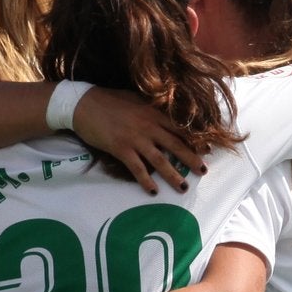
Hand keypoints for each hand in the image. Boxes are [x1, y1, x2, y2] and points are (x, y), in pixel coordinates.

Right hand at [71, 88, 202, 195]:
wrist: (84, 103)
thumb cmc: (109, 100)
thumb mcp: (135, 99)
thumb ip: (151, 109)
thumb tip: (164, 117)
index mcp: (153, 113)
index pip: (180, 128)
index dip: (195, 140)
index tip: (208, 149)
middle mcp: (149, 126)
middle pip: (176, 145)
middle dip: (192, 159)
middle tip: (203, 171)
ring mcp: (135, 139)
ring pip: (160, 160)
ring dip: (173, 175)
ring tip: (183, 187)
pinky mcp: (121, 149)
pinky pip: (137, 169)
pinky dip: (145, 181)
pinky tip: (152, 191)